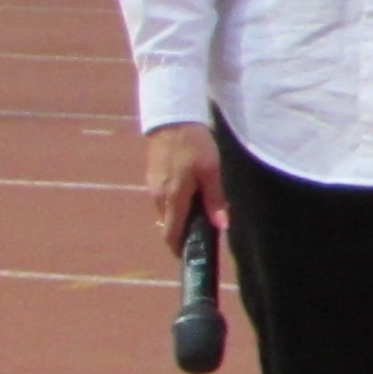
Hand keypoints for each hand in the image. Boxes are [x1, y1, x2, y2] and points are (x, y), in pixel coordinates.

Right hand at [144, 122, 224, 252]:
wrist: (172, 119)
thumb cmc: (194, 144)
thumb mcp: (211, 171)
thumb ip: (215, 200)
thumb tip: (221, 226)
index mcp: (172, 199)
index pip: (171, 234)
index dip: (180, 248)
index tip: (192, 254)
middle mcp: (157, 197)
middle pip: (169, 224)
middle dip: (184, 230)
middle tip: (206, 227)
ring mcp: (152, 187)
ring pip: (167, 211)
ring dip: (181, 215)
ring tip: (202, 207)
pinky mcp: (152, 178)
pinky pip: (164, 199)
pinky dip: (176, 202)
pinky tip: (191, 191)